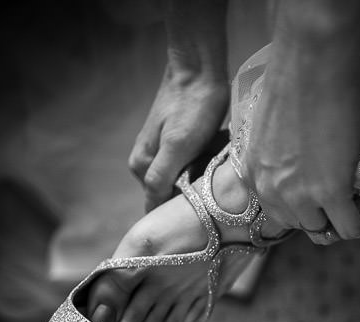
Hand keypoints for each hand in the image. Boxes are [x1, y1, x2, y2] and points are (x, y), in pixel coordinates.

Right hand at [129, 66, 228, 211]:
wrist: (201, 70)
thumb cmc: (193, 107)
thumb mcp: (177, 145)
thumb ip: (160, 177)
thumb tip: (151, 209)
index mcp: (141, 167)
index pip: (157, 207)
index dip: (179, 214)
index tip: (203, 212)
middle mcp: (147, 162)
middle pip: (171, 196)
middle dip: (194, 196)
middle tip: (215, 185)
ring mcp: (163, 153)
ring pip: (184, 183)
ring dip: (202, 182)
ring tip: (217, 168)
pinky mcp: (179, 145)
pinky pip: (193, 168)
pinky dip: (206, 168)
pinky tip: (216, 158)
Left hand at [239, 3, 359, 243]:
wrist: (313, 60)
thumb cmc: (294, 78)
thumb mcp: (271, 128)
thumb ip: (279, 155)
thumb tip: (303, 163)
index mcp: (253, 172)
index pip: (276, 213)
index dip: (302, 206)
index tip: (320, 193)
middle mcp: (270, 189)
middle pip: (300, 225)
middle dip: (322, 216)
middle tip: (342, 195)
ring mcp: (299, 193)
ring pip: (324, 231)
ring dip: (342, 220)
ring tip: (356, 200)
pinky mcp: (330, 191)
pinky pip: (350, 227)